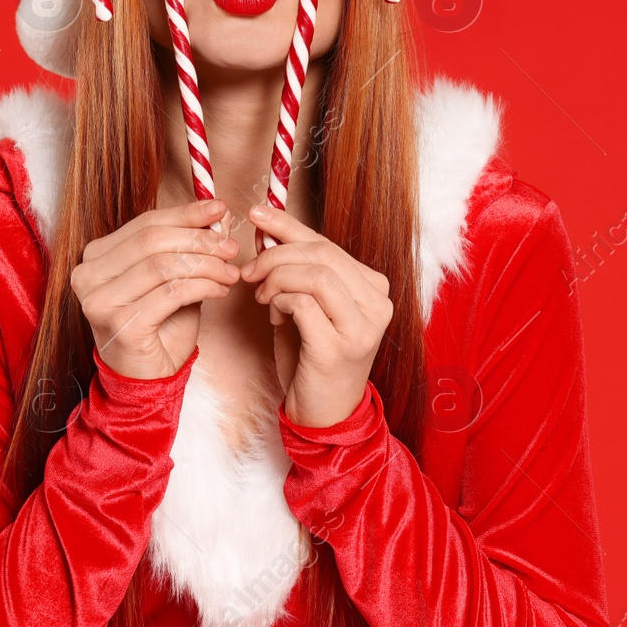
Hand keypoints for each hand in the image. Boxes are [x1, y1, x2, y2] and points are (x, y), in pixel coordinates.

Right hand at [71, 198, 240, 379]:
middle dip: (199, 240)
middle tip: (230, 248)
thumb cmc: (157, 328)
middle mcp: (88, 274)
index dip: (186, 213)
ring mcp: (100, 300)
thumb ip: (184, 248)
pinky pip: (171, 292)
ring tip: (230, 273)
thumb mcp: (171, 279)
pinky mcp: (120, 323)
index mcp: (96, 256)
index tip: (220, 209)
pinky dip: (203, 286)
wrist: (144, 380)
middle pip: (152, 240)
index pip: (145, 223)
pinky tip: (220, 290)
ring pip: (163, 264)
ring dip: (206, 265)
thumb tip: (216, 217)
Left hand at [240, 203, 393, 427]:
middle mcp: (377, 303)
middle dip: (275, 256)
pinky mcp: (339, 347)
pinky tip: (273, 316)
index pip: (327, 243)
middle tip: (249, 271)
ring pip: (314, 275)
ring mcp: (362, 326)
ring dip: (276, 280)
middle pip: (321, 254)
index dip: (288, 225)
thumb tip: (268, 229)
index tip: (256, 213)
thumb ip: (297, 269)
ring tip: (262, 297)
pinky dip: (280, 302)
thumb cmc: (312, 356)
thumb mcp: (308, 305)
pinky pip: (304, 304)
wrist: (325, 413)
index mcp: (373, 287)